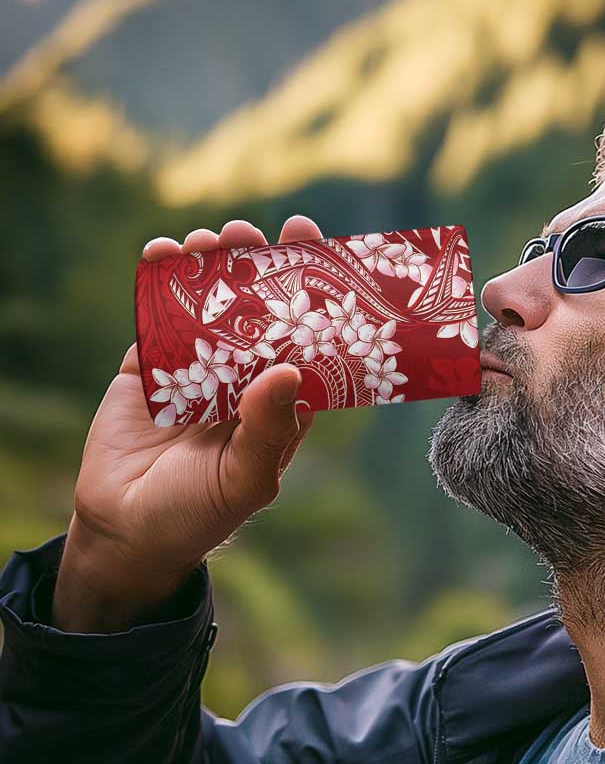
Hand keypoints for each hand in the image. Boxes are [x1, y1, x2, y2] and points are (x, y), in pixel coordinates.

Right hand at [52, 216, 322, 630]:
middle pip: (259, 313)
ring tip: (212, 239)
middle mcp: (244, 379)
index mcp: (280, 403)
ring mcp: (196, 370)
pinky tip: (163, 253)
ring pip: (210, 307)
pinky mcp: (150, 367)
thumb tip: (288, 369)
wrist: (127, 531)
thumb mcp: (245, 479)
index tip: (317, 252)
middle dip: (258, 268)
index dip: (313, 299)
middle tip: (255, 232)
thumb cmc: (200, 513)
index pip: (306, 342)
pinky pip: (157, 318)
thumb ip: (268, 429)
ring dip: (211, 268)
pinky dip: (158, 283)